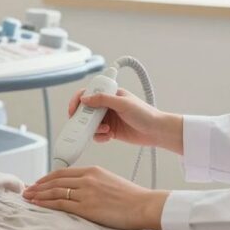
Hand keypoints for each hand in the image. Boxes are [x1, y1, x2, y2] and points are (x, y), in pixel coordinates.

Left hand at [22, 166, 167, 229]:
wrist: (144, 205)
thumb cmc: (132, 197)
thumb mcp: (110, 181)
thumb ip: (94, 182)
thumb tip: (83, 189)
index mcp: (92, 170)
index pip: (63, 172)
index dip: (48, 177)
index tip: (39, 182)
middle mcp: (87, 179)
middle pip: (55, 181)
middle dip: (38, 185)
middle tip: (27, 189)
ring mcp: (86, 192)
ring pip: (55, 191)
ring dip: (38, 194)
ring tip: (27, 197)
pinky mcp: (87, 207)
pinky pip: (60, 204)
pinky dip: (46, 203)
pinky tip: (37, 204)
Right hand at [67, 88, 183, 154]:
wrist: (157, 131)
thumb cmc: (145, 114)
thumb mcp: (123, 103)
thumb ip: (103, 100)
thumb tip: (85, 99)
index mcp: (110, 94)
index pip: (88, 93)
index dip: (78, 100)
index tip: (73, 110)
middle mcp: (107, 106)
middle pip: (86, 110)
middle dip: (84, 118)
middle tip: (86, 124)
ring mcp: (108, 119)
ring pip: (90, 124)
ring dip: (94, 129)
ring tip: (106, 130)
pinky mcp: (110, 131)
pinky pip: (97, 134)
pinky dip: (100, 137)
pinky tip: (109, 136)